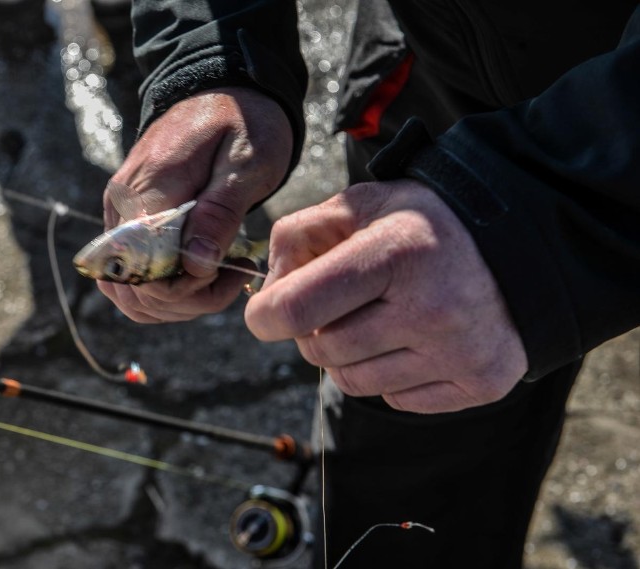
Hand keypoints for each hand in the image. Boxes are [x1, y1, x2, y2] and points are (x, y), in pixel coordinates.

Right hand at [98, 87, 292, 322]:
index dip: (184, 289)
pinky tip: (205, 275)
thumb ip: (220, 212)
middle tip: (234, 276)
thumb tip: (195, 265)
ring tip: (224, 275)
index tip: (229, 271)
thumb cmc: (243, 122)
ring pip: (131, 292)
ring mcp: (121, 215)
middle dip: (187, 301)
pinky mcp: (130, 221)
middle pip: (133, 290)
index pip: (144, 270)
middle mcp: (123, 207)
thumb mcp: (247, 162)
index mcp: (148, 190)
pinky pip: (135, 276)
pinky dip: (168, 290)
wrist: (225, 89)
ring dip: (179, 301)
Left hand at [244, 180, 528, 412]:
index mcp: (396, 253)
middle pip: (321, 350)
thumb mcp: (363, 204)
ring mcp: (461, 351)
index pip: (298, 308)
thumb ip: (301, 234)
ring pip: (353, 383)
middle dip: (313, 330)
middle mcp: (432, 307)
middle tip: (337, 306)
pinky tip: (414, 341)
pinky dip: (390, 375)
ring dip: (348, 356)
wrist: (523, 247)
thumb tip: (268, 292)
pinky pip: (396, 400)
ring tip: (378, 320)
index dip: (265, 316)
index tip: (263, 314)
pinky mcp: (482, 382)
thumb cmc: (426, 225)